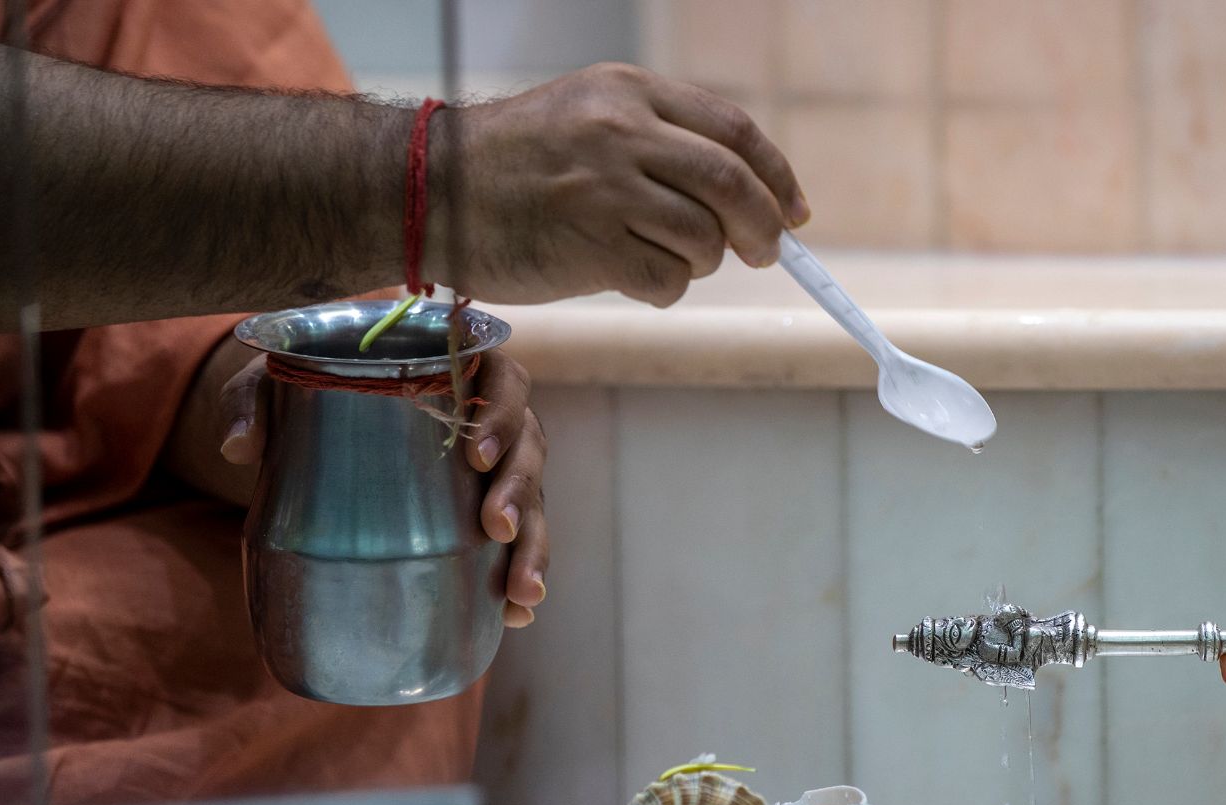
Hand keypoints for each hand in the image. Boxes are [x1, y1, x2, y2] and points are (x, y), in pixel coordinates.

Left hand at [219, 349, 548, 628]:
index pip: (504, 381)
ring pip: (533, 505)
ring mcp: (494, 473)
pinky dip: (518, 581)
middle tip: (496, 527)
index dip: (500, 414)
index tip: (474, 453)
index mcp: (461, 371)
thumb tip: (238, 448)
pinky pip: (517, 546)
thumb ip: (255, 400)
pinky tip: (516, 615)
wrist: (318, 426)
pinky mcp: (486, 518)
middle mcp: (490, 421)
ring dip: (532, 547)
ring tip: (521, 593)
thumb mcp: (277, 383)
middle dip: (520, 491)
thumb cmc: (312, 388)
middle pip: (529, 449)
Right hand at [430, 63, 808, 307]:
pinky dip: (665, 290)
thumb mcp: (588, 117)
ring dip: (701, 262)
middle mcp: (622, 133)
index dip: (778, 176)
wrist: (429, 190)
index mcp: (629, 93)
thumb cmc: (513, 164)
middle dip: (765, 229)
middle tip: (765, 253)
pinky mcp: (589, 248)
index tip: (796, 212)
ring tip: (664, 259)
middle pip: (733, 186)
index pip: (734, 132)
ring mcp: (605, 191)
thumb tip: (743, 197)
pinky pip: (666, 282)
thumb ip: (660, 141)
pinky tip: (633, 279)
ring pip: (704, 239)